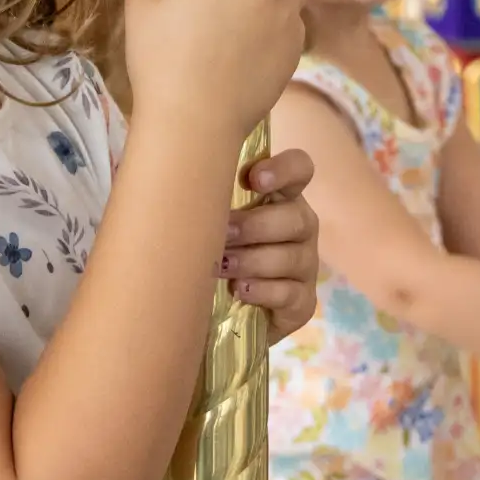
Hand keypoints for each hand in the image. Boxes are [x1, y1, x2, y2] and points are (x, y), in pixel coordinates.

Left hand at [219, 150, 318, 341]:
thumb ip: (206, 196)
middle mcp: (299, 226)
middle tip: (223, 233)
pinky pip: (289, 293)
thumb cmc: (214, 249)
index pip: (299, 169)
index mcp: (281, 196)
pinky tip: (238, 290)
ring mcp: (305, 265)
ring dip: (252, 260)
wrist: (226, 311)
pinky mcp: (303, 301)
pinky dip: (262, 291)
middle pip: (296, 218)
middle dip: (255, 226)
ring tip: (220, 266)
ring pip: (291, 257)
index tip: (254, 179)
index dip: (283, 169)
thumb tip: (173, 178)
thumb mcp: (211, 219)